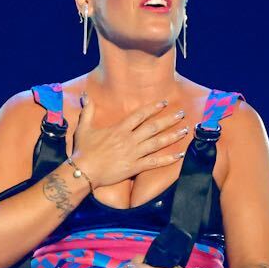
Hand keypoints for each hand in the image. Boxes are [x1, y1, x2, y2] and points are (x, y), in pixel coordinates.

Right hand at [69, 93, 189, 188]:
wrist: (84, 172)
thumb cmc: (83, 151)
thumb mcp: (84, 128)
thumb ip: (88, 111)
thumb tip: (85, 95)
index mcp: (119, 129)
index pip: (140, 115)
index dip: (153, 108)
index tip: (164, 102)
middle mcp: (129, 140)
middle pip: (153, 127)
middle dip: (169, 119)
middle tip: (181, 114)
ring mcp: (133, 154)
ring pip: (157, 143)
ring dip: (172, 136)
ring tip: (184, 131)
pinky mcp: (135, 167)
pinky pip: (154, 162)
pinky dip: (167, 159)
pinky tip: (179, 156)